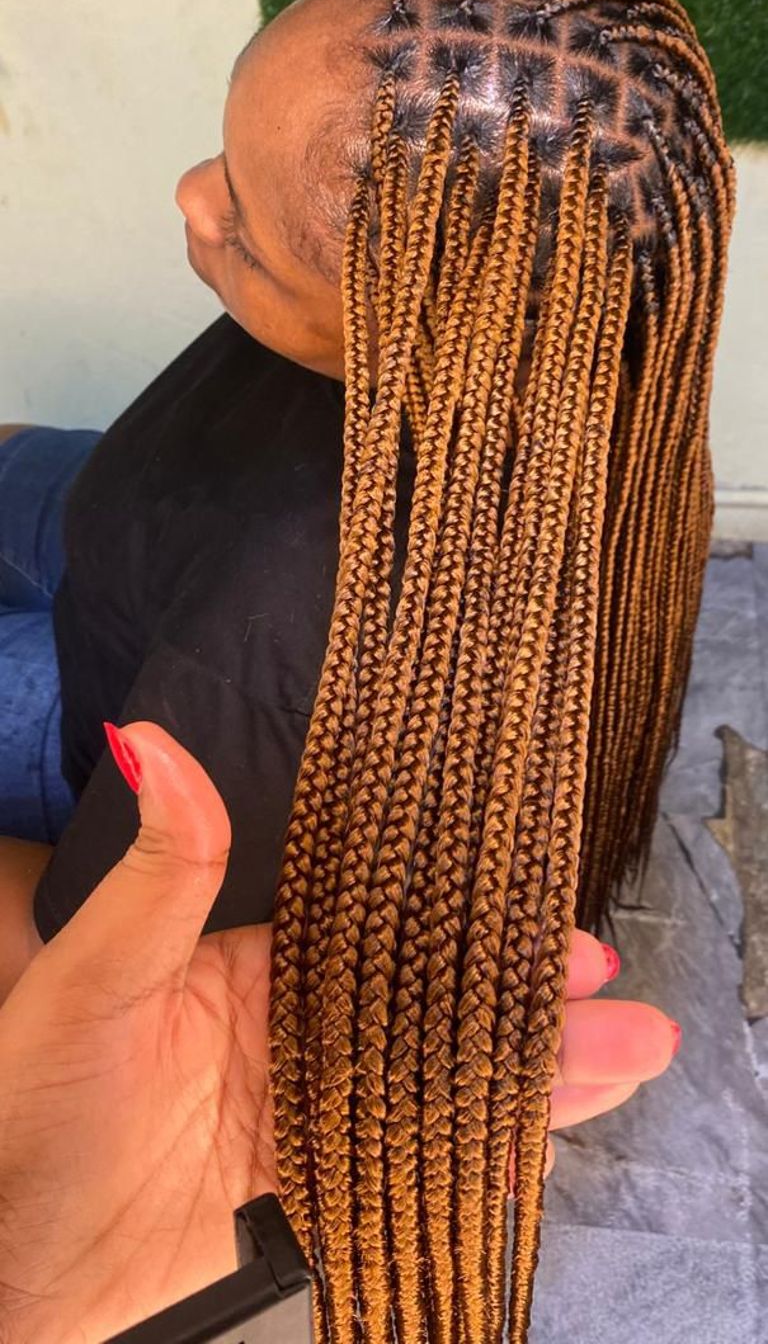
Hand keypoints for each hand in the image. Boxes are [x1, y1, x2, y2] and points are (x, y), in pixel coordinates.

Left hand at [0, 724, 679, 1343]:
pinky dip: (484, 1148)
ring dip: (532, 1075)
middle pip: (435, 1008)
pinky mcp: (311, 1188)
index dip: (470, 923)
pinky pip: (413, 1161)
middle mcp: (297, 1030)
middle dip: (528, 1005)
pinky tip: (550, 1134)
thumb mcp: (95, 976)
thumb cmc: (29, 1101)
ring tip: (627, 1057)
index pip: (386, 929)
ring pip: (442, 1084)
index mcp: (257, 964)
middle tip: (617, 999)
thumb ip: (158, 871)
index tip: (548, 919)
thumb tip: (157, 740)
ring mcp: (310, 1110)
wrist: (7, 1251)